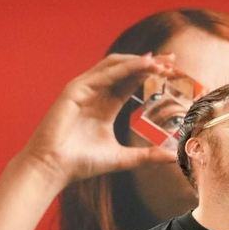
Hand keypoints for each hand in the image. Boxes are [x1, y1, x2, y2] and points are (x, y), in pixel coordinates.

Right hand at [17, 52, 180, 187]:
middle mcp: (96, 93)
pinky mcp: (75, 90)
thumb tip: (173, 158)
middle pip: (126, 69)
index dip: (151, 73)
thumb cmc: (82, 163)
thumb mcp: (123, 158)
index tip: (174, 71)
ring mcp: (84, 89)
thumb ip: (147, 156)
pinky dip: (126, 68)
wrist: (55, 168)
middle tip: (173, 62)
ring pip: (114, 66)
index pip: (132, 81)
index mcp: (106, 104)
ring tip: (162, 63)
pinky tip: (144, 66)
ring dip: (139, 61)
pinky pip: (103, 74)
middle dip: (150, 63)